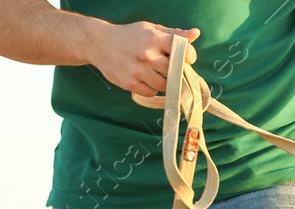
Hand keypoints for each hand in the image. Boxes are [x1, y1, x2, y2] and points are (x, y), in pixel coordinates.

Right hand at [81, 21, 199, 96]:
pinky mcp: (130, 83)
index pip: (184, 51)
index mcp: (155, 39)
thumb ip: (174, 33)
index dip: (189, 56)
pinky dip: (151, 88)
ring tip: (154, 72)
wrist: (99, 43)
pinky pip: (151, 93)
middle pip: (176, 72)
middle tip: (169, 67)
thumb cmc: (129, 36)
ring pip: (165, 86)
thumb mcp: (150, 29)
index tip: (186, 58)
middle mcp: (147, 55)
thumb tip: (195, 34)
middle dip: (176, 71)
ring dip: (163, 81)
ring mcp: (138, 71)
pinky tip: (144, 79)